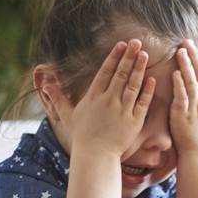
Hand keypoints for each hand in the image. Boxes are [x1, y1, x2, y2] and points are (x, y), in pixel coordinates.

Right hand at [44, 39, 155, 156]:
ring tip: (145, 54)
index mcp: (94, 97)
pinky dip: (148, 90)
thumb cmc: (82, 137)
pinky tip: (152, 79)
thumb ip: (59, 99)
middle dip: (129, 56)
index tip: (121, 44)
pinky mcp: (134, 120)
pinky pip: (142, 102)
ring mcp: (122, 110)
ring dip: (139, 68)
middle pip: (121, 74)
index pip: (105, 72)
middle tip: (137, 42)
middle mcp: (108, 100)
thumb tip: (45, 85)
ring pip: (133, 85)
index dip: (114, 57)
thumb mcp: (68, 116)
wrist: (95, 155)